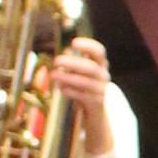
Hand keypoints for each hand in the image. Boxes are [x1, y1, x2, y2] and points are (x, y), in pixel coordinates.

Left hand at [50, 35, 113, 154]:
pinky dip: (71, 91)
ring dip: (68, 78)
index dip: (88, 46)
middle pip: (91, 68)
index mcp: (100, 65)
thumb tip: (59, 57)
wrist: (96, 114)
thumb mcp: (79, 74)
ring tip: (53, 75)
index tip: (73, 43)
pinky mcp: (97, 103)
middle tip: (56, 61)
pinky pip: (84, 96)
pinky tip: (61, 88)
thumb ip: (71, 65)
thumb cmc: (83, 89)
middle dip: (73, 63)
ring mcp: (101, 90)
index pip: (99, 52)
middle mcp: (103, 76)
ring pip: (86, 82)